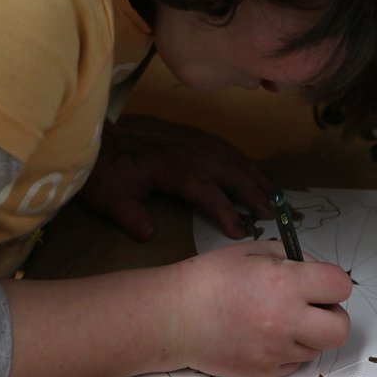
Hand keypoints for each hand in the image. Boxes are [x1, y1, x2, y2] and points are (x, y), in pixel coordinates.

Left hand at [79, 120, 275, 240]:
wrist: (98, 142)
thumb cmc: (105, 171)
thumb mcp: (108, 197)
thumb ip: (130, 216)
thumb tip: (148, 235)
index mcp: (170, 166)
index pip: (205, 189)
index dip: (224, 209)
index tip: (240, 231)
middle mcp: (188, 153)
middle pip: (229, 171)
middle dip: (254, 193)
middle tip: (274, 215)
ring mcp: (193, 145)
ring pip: (233, 160)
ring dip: (256, 178)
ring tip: (277, 197)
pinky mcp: (193, 144)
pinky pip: (227, 153)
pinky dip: (246, 165)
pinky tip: (256, 177)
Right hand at [167, 241, 352, 376]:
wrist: (172, 317)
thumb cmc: (210, 279)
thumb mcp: (254, 252)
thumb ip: (294, 259)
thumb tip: (319, 274)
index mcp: (285, 283)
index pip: (341, 286)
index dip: (333, 283)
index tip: (320, 283)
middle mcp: (285, 320)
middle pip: (340, 328)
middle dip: (332, 315)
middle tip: (311, 307)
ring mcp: (275, 351)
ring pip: (318, 347)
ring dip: (309, 333)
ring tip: (279, 320)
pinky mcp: (265, 373)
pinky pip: (296, 363)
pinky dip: (289, 350)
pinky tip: (265, 336)